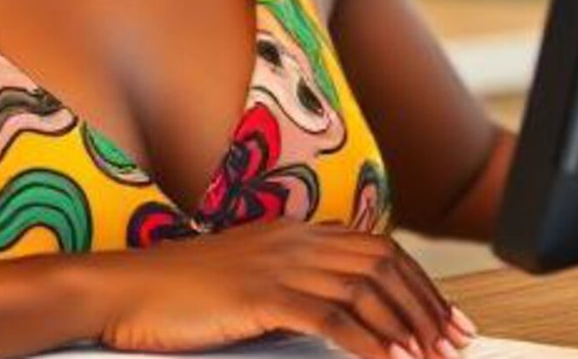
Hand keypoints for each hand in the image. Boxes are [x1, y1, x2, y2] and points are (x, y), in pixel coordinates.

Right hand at [90, 219, 477, 357]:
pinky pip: (330, 317)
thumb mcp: (243, 279)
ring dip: (407, 326)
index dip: (419, 283)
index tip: (446, 318)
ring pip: (365, 288)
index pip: (376, 248)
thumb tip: (337, 316)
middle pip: (382, 264)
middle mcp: (290, 240)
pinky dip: (369, 341)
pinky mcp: (260, 295)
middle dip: (427, 305)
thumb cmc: (175, 293)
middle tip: (454, 342)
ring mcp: (275, 264)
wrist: (122, 290)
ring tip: (431, 356)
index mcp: (289, 231)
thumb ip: (289, 286)